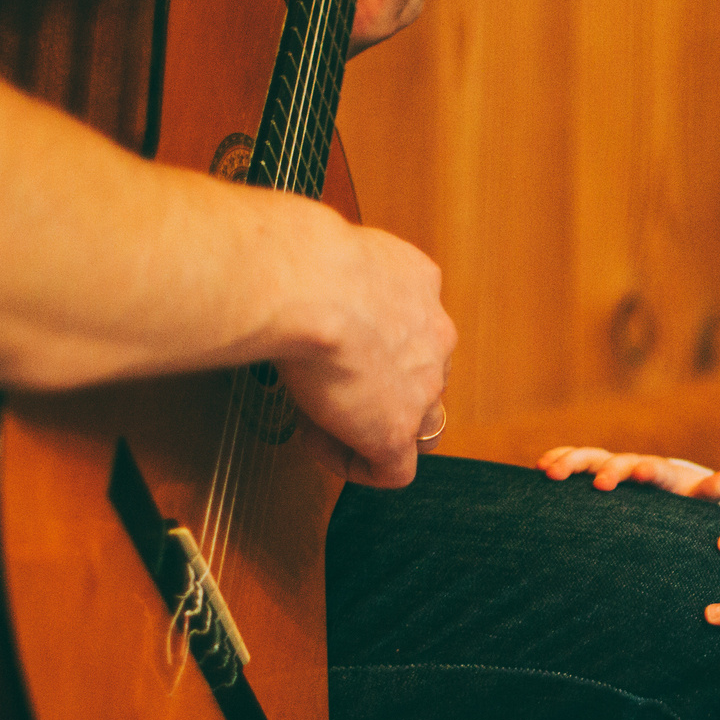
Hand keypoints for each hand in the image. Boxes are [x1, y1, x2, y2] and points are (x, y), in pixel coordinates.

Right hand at [273, 216, 455, 487]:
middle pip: (423, 376)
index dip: (374, 346)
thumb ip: (326, 271)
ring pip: (419, 425)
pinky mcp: (398, 430)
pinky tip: (317, 442)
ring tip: (320, 417)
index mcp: (418, 283)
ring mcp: (422, 387)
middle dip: (379, 387)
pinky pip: (393, 469)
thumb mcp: (327, 250)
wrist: (308, 284)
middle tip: (326, 384)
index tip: (331, 345)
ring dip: (372, 428)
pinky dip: (354, 463)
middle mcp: (434, 334)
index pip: (415, 325)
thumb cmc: (300, 258)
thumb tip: (286, 273)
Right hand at [536, 444, 719, 499]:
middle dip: (607, 469)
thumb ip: (713, 490)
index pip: (656, 469)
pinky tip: (540, 467)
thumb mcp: (705, 501)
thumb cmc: (691, 503)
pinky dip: (561, 459)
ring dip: (572, 461)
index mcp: (665, 474)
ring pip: (592, 458)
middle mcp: (636, 465)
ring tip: (550, 471)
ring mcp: (614, 467)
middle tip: (598, 482)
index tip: (642, 472)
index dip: (648, 470)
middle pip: (619, 461)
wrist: (677, 492)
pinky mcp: (597, 472)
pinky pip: (576, 462)